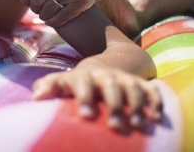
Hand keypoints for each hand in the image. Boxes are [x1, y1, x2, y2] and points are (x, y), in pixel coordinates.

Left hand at [20, 0, 114, 27]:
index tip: (25, 0)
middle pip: (36, 1)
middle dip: (34, 7)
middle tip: (36, 8)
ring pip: (48, 10)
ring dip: (43, 15)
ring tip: (43, 14)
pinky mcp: (82, 1)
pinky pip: (62, 17)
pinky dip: (54, 22)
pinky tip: (52, 21)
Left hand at [33, 68, 162, 130]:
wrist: (104, 67)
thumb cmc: (78, 84)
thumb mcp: (62, 83)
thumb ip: (49, 87)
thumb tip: (36, 97)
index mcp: (86, 76)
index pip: (84, 83)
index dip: (85, 97)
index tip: (85, 115)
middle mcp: (107, 76)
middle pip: (112, 87)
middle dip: (114, 105)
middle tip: (115, 127)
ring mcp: (126, 79)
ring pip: (134, 90)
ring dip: (137, 107)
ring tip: (137, 126)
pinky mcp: (142, 85)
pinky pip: (152, 92)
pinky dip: (156, 103)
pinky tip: (157, 120)